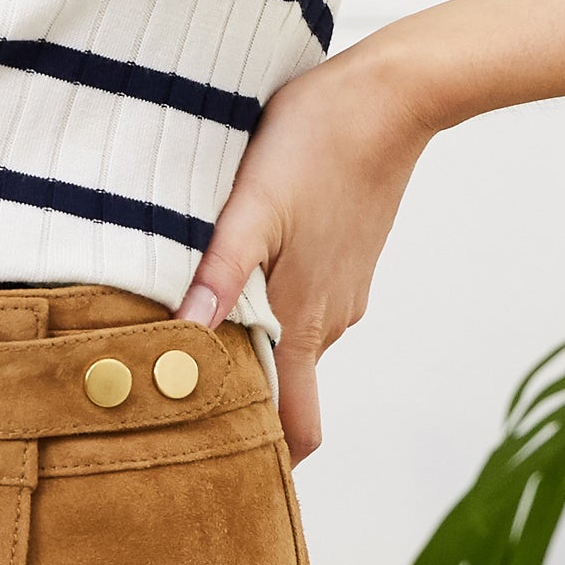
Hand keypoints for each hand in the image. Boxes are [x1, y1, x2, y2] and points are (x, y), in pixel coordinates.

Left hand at [175, 48, 434, 461]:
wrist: (390, 98)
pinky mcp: (344, 262)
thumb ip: (219, 274)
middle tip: (175, 400)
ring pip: (289, 343)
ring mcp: (341, 292)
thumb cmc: (316, 143)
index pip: (295, 427)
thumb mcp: (253, 207)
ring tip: (190, 330)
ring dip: (249, 345)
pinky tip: (235, 275)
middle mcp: (328, 320)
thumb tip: (183, 337)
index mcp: (305, 322)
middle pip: (284, 389)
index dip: (261, 456)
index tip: (216, 466)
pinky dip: (268, 307)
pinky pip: (301, 305)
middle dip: (240, 400)